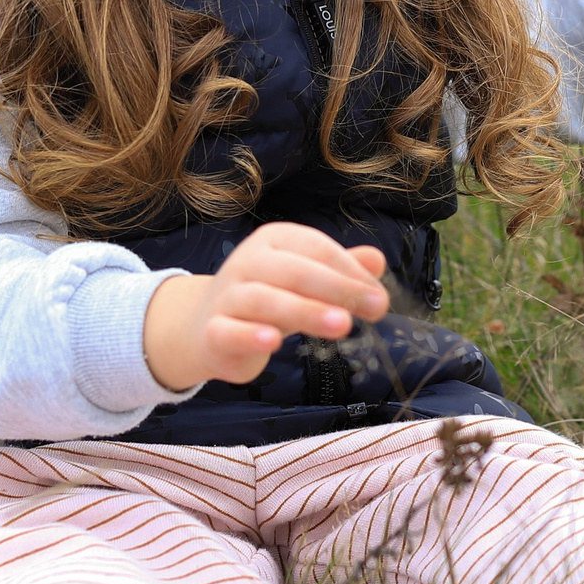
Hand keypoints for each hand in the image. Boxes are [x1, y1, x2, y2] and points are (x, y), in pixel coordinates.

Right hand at [141, 222, 389, 389]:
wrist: (203, 327)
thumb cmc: (268, 298)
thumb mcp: (305, 281)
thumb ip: (340, 272)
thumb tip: (377, 260)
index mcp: (274, 241)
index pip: (318, 249)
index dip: (352, 272)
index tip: (379, 297)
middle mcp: (249, 262)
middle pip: (296, 272)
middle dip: (339, 289)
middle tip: (376, 308)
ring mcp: (228, 295)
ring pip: (267, 300)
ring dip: (306, 311)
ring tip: (342, 326)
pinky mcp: (213, 331)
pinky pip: (230, 331)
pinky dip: (251, 336)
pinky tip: (273, 342)